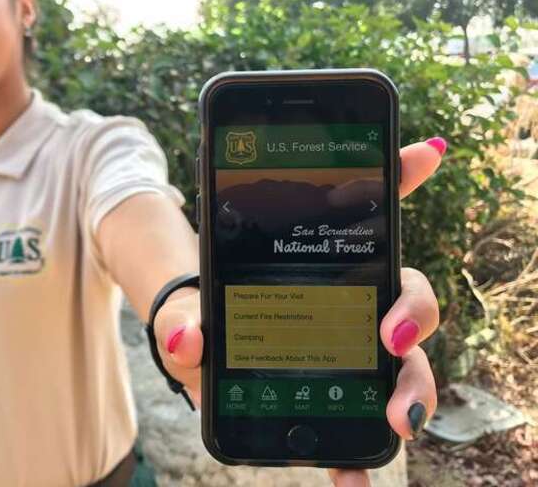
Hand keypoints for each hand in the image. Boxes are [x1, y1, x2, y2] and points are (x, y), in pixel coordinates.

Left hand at [152, 139, 445, 485]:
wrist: (199, 354)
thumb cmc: (204, 314)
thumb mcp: (189, 307)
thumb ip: (183, 319)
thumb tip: (185, 339)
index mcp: (320, 261)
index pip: (367, 208)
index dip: (398, 173)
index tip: (423, 153)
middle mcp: (349, 300)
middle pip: (405, 297)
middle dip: (413, 313)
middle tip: (391, 336)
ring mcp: (351, 349)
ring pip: (406, 362)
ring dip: (412, 387)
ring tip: (395, 417)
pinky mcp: (340, 393)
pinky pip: (365, 420)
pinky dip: (364, 454)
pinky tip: (351, 479)